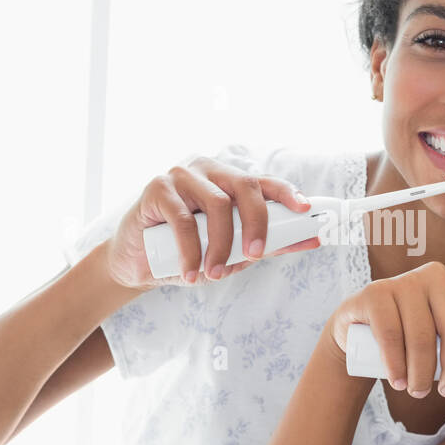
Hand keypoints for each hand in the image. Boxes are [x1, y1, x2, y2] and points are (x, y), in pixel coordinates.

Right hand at [106, 155, 319, 290]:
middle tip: (256, 255)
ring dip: (220, 245)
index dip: (287, 192)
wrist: (137, 263)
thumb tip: (308, 242)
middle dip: (257, 222)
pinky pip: (183, 219)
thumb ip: (265, 244)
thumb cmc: (187, 253)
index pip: (263, 181)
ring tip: (214, 274)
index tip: (305, 210)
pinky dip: (190, 251)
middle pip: (245, 186)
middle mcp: (209, 170)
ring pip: (216, 203)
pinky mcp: (157, 187)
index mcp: (228, 181)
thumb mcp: (231, 251)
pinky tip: (191, 273)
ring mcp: (182, 175)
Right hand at [325, 261, 444, 395]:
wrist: (362, 334)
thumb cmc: (417, 340)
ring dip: (422, 374)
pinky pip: (391, 335)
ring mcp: (404, 281)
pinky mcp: (375, 294)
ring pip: (423, 337)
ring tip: (418, 390)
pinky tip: (398, 380)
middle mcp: (436, 275)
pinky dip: (397, 365)